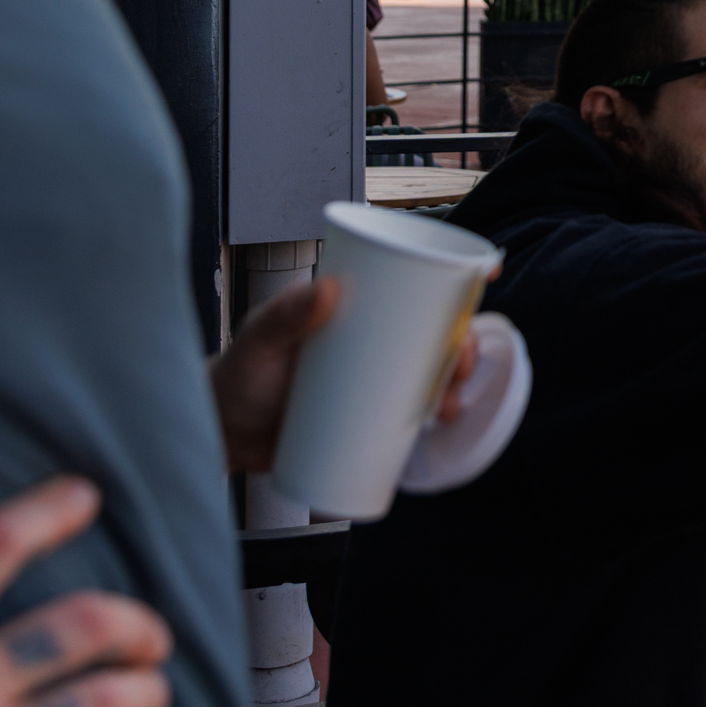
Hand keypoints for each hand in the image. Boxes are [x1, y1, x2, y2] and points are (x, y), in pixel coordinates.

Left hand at [210, 279, 480, 475]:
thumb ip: (285, 315)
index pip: (411, 282)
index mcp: (354, 307)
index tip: (486, 273)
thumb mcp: (259, 340)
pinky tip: (446, 423)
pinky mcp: (363, 417)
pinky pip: (410, 413)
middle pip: (431, 332)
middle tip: (461, 362)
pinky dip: (434, 416)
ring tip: (449, 404)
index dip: (454, 277)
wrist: (219, 433)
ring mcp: (368, 379)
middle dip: (463, 342)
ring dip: (454, 383)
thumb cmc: (237, 375)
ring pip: (427, 373)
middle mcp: (368, 339)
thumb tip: (330, 288)